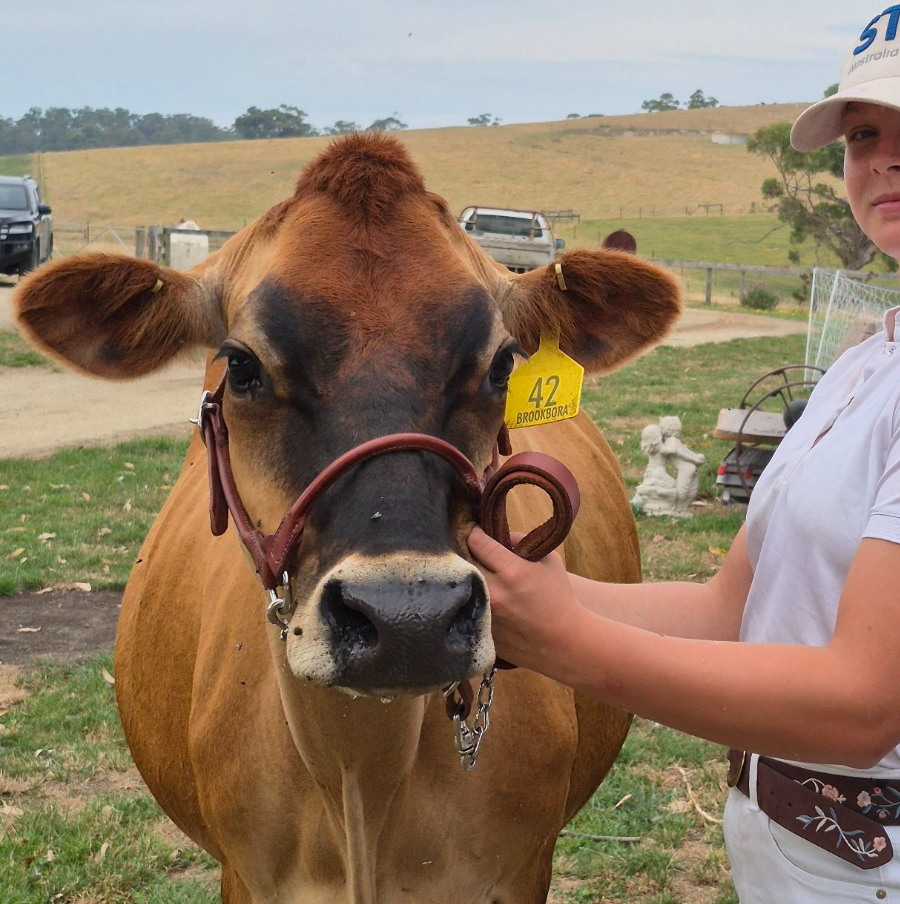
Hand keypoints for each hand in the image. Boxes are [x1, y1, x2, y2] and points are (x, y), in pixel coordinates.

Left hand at [466, 526, 582, 675]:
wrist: (564, 642)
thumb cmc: (559, 598)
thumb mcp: (549, 561)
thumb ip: (523, 542)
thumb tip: (501, 535)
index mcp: (512, 572)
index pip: (477, 542)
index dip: (474, 532)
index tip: (474, 530)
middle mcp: (494, 592)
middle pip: (463, 561)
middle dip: (466, 551)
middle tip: (472, 549)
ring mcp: (485, 614)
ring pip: (461, 584)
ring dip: (465, 575)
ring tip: (474, 571)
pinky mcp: (480, 630)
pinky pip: (465, 605)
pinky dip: (468, 597)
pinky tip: (478, 594)